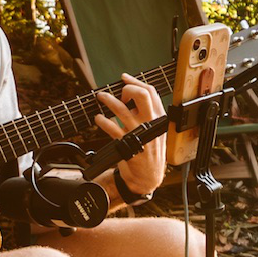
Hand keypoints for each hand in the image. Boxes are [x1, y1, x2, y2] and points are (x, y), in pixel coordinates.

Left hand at [93, 74, 166, 199]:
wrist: (148, 178)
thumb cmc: (149, 153)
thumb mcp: (154, 131)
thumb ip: (146, 115)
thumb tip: (130, 96)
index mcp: (158, 119)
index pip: (152, 93)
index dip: (136, 82)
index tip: (124, 78)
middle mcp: (151, 124)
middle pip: (142, 96)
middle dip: (127, 89)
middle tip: (118, 93)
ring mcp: (140, 135)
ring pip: (123, 110)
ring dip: (108, 100)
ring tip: (100, 97)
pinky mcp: (128, 146)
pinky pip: (112, 129)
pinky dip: (103, 121)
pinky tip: (98, 119)